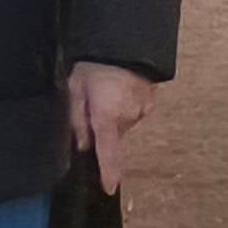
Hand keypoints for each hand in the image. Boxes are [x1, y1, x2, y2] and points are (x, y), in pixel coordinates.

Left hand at [66, 62, 155, 190]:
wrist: (125, 38)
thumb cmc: (95, 62)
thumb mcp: (75, 88)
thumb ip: (77, 119)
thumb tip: (82, 144)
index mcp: (107, 117)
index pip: (108, 154)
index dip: (109, 173)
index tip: (109, 189)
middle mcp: (128, 118)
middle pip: (113, 136)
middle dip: (102, 127)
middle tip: (91, 101)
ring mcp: (143, 109)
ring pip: (124, 122)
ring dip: (114, 113)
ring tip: (105, 87)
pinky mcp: (151, 100)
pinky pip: (134, 110)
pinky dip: (125, 104)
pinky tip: (119, 86)